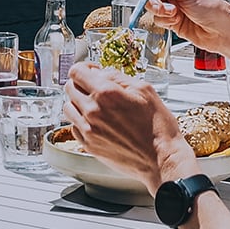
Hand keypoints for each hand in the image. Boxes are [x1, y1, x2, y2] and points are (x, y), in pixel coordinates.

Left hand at [65, 62, 195, 192]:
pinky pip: (74, 127)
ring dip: (78, 103)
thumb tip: (101, 73)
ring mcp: (88, 130)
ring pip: (68, 108)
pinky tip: (97, 122)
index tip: (92, 72)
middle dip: (81, 84)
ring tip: (96, 106)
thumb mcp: (145, 91)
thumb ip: (119, 77)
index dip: (84, 68)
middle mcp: (92, 111)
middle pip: (70, 88)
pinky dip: (81, 121)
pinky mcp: (88, 145)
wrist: (160, 160)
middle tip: (96, 88)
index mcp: (106, 94)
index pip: (76, 72)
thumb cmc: (158, 127)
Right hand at [134, 0, 229, 51]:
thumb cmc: (210, 7)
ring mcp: (172, 7)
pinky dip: (165, 21)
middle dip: (153, 0)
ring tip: (175, 14)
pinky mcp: (171, 21)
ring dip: (161, 12)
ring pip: (152, 8)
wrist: (219, 30)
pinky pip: (158, 20)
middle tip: (163, 5)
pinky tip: (176, 21)